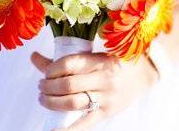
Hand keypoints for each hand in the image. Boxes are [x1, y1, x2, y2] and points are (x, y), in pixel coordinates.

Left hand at [31, 51, 157, 130]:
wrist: (145, 73)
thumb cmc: (115, 61)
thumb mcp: (94, 56)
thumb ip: (65, 58)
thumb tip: (33, 57)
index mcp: (99, 60)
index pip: (68, 64)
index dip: (51, 69)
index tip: (46, 72)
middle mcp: (103, 78)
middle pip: (67, 85)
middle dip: (48, 87)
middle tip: (41, 87)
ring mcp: (106, 97)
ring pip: (73, 103)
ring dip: (52, 103)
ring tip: (44, 99)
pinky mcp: (107, 112)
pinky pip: (85, 123)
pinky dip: (68, 130)